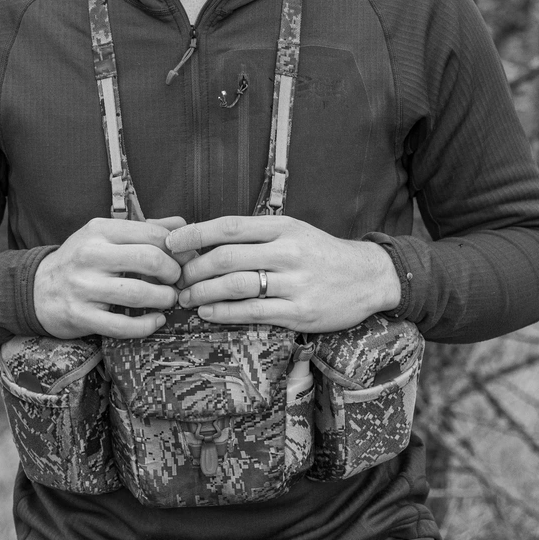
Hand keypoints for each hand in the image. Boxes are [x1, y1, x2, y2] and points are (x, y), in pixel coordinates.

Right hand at [33, 216, 184, 340]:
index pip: (152, 233)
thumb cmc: (81, 260)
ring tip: (168, 300)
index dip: (177, 249)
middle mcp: (90, 255)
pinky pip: (122, 325)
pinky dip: (147, 325)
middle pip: (149, 260)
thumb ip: (144, 229)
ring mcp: (83, 287)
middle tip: (177, 281)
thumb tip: (182, 225)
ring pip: (139, 294)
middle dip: (173, 273)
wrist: (37, 289)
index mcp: (99, 230)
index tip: (184, 260)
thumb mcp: (105, 236)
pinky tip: (156, 320)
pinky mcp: (80, 316)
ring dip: (164, 299)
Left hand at [165, 215, 401, 332]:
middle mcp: (288, 252)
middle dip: (193, 269)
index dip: (194, 234)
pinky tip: (208, 312)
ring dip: (203, 293)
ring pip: (235, 286)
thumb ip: (255, 235)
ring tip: (186, 298)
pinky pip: (252, 312)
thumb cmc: (321, 254)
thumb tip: (205, 240)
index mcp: (283, 227)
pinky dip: (224, 313)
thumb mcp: (293, 231)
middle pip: (226, 258)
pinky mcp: (299, 312)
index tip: (171, 243)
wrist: (367, 277)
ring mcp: (295, 283)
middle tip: (176, 278)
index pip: (229, 226)